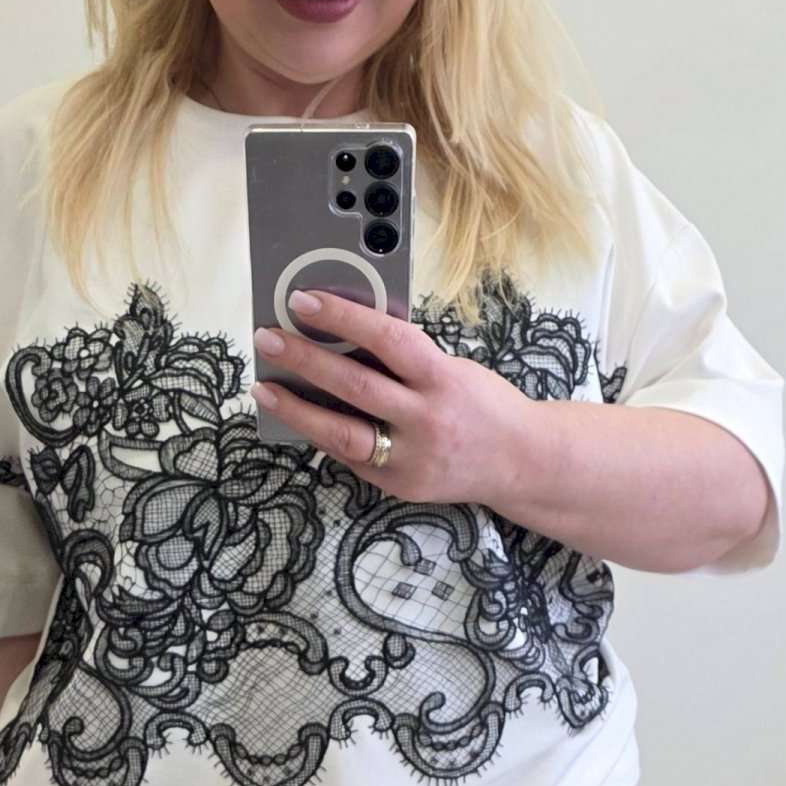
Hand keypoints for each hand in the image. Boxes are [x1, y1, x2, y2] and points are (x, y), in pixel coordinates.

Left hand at [253, 289, 528, 506]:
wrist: (521, 461)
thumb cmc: (484, 405)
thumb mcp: (453, 370)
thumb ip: (406, 361)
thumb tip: (346, 339)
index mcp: (442, 379)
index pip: (386, 339)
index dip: (342, 318)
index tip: (304, 301)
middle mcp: (426, 419)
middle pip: (354, 386)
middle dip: (304, 359)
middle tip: (269, 338)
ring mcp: (411, 458)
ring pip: (341, 433)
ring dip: (297, 408)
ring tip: (265, 387)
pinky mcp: (400, 484)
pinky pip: (352, 458)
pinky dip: (324, 435)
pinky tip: (302, 418)